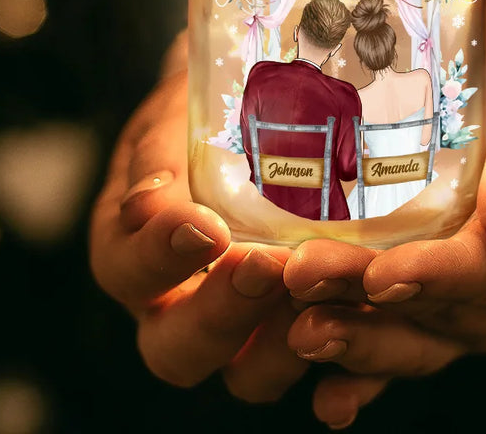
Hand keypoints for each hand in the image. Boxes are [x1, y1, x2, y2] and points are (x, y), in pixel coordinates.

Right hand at [89, 33, 307, 400]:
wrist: (248, 113)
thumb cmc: (202, 115)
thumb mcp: (171, 120)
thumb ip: (159, 157)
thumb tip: (148, 205)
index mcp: (132, 249)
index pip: (126, 269)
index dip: (160, 259)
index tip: (206, 227)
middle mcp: (175, 301)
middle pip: (176, 347)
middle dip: (221, 312)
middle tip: (265, 264)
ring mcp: (238, 322)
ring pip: (245, 372)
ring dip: (281, 342)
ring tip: (317, 289)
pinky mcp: (292, 324)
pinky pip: (308, 358)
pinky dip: (335, 351)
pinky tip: (359, 312)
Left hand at [284, 11, 485, 427]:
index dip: (439, 275)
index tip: (381, 274)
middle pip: (449, 308)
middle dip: (373, 304)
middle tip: (306, 285)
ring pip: (424, 331)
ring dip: (361, 334)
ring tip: (302, 332)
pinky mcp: (460, 297)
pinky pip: (415, 333)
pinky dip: (371, 365)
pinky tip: (329, 392)